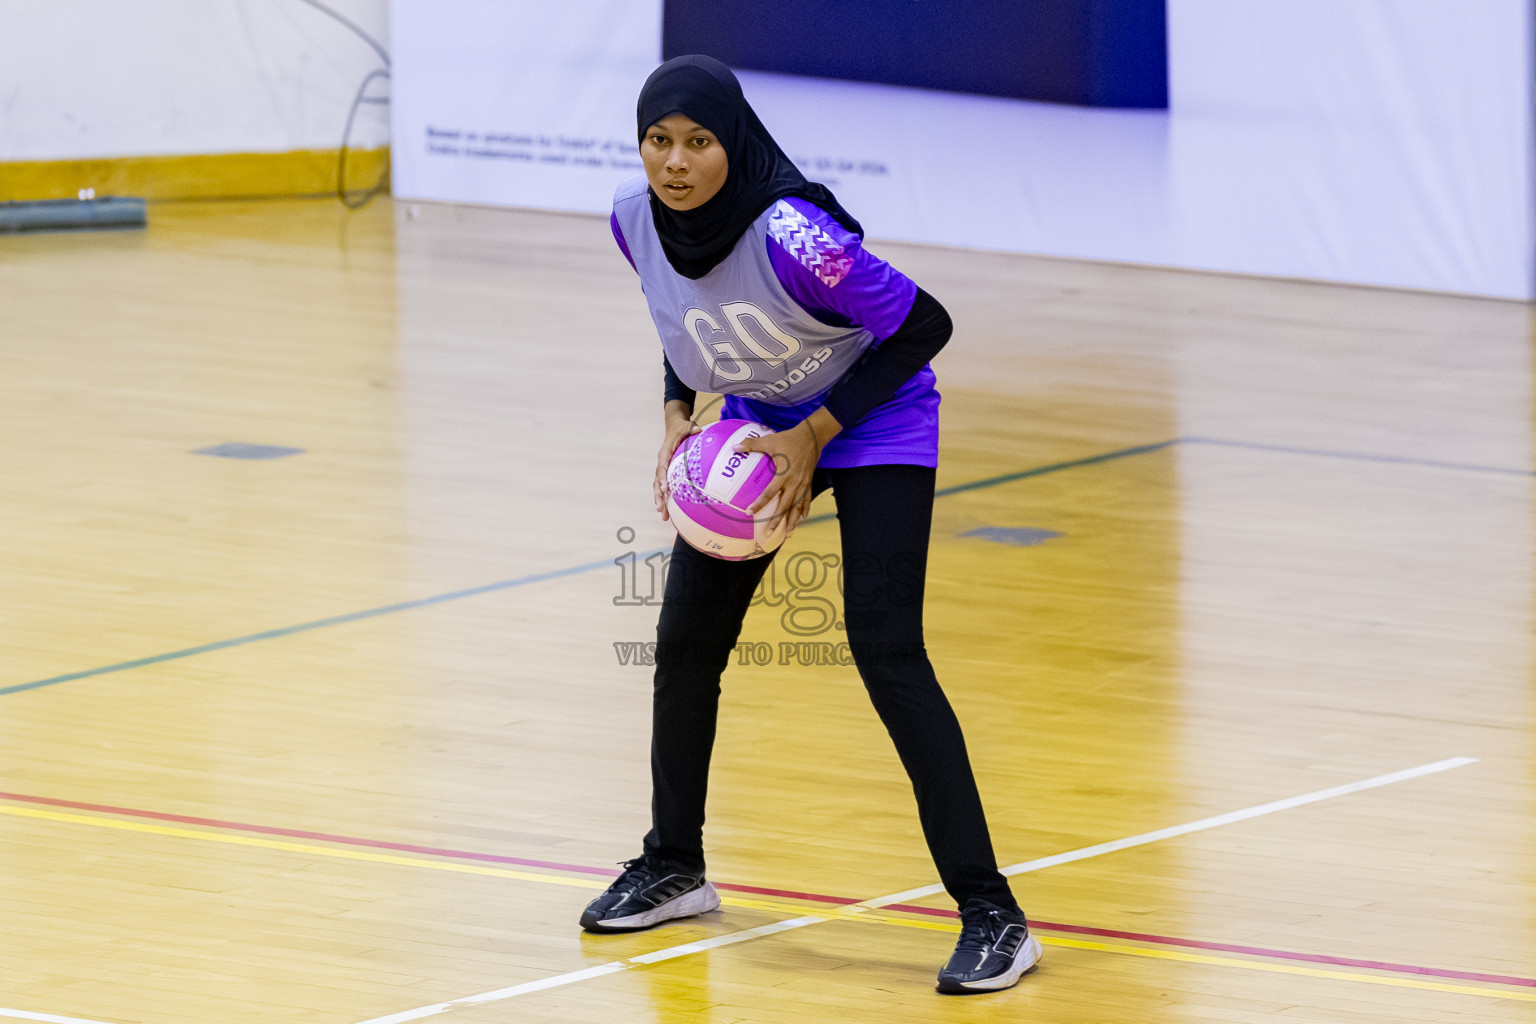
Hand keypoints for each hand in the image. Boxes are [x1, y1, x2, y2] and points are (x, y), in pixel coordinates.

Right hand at [655, 401, 700, 520]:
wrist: (674, 426)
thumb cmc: (681, 427)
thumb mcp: (686, 425)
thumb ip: (690, 428)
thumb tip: (698, 429)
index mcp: (665, 453)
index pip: (662, 468)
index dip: (662, 479)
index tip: (666, 489)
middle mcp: (662, 462)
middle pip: (657, 482)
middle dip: (658, 496)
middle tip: (661, 508)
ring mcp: (664, 468)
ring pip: (659, 487)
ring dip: (660, 501)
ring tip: (663, 516)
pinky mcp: (667, 472)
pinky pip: (665, 486)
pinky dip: (666, 498)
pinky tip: (670, 511)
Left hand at [736, 407, 841, 536]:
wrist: (812, 437)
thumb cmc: (789, 439)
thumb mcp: (770, 441)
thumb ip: (752, 445)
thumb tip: (734, 447)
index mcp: (783, 474)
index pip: (770, 493)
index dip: (759, 503)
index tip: (750, 512)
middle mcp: (794, 483)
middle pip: (785, 506)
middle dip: (776, 521)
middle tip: (768, 532)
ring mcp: (803, 484)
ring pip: (797, 507)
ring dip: (792, 521)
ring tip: (788, 534)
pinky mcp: (809, 482)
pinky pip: (807, 499)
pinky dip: (804, 510)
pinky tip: (802, 518)